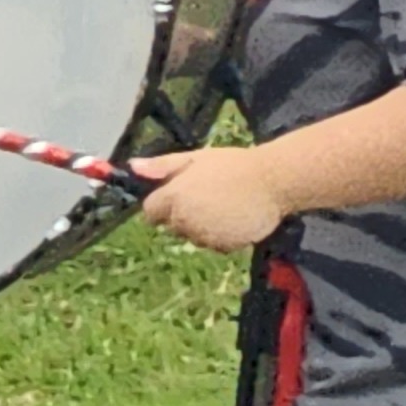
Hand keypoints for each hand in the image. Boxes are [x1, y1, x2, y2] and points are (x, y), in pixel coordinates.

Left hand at [129, 145, 292, 253]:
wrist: (272, 181)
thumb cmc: (233, 164)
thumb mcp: (196, 158)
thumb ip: (163, 166)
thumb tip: (133, 167)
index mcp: (173, 199)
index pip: (150, 212)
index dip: (161, 203)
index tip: (178, 193)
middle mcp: (183, 222)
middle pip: (171, 225)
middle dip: (182, 214)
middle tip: (208, 194)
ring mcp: (202, 238)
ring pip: (193, 236)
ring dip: (202, 226)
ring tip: (225, 204)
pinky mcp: (221, 248)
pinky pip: (214, 243)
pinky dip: (221, 234)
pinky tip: (235, 217)